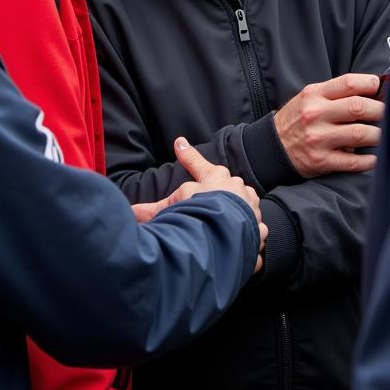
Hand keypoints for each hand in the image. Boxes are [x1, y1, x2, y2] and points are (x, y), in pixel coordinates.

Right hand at [132, 138, 266, 273]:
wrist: (228, 234)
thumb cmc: (202, 213)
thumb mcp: (174, 205)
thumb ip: (152, 209)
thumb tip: (130, 211)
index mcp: (215, 178)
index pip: (197, 163)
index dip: (186, 154)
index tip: (179, 143)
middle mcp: (237, 189)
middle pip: (227, 186)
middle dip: (220, 193)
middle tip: (211, 204)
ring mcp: (252, 209)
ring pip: (245, 207)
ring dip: (238, 215)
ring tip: (225, 228)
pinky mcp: (260, 230)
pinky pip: (255, 232)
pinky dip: (249, 239)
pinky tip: (239, 247)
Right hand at [273, 73, 381, 177]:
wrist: (271, 147)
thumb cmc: (298, 119)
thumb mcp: (309, 98)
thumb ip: (336, 94)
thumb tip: (372, 92)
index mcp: (314, 95)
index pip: (348, 83)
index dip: (370, 83)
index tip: (379, 87)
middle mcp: (316, 114)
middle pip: (358, 107)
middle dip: (380, 110)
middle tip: (388, 113)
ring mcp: (318, 138)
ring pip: (359, 134)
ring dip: (378, 135)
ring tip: (384, 134)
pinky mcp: (321, 161)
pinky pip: (352, 162)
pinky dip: (368, 161)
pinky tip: (375, 157)